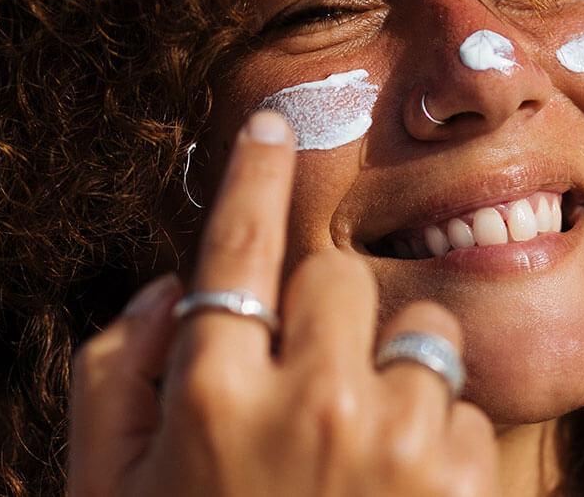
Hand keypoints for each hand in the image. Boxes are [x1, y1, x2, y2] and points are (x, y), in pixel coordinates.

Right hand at [67, 110, 498, 496]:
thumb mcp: (115, 495)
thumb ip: (116, 378)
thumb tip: (167, 287)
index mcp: (209, 398)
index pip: (235, 246)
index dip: (252, 174)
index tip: (273, 124)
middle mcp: (303, 400)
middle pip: (336, 278)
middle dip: (330, 320)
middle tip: (319, 390)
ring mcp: (393, 439)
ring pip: (418, 336)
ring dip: (398, 384)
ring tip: (369, 468)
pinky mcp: (468, 478)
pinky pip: (468, 410)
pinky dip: (445, 447)